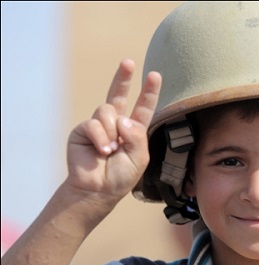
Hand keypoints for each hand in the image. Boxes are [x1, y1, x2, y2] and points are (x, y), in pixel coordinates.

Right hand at [66, 59, 160, 206]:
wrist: (98, 190)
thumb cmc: (121, 176)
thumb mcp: (139, 157)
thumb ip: (136, 136)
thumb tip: (122, 117)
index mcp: (134, 130)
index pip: (143, 107)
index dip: (149, 92)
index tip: (155, 75)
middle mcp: (117, 124)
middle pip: (120, 95)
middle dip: (123, 77)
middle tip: (128, 62)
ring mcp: (100, 125)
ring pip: (107, 110)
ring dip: (112, 132)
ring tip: (111, 150)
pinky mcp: (83, 130)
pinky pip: (94, 123)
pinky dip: (101, 138)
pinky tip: (102, 151)